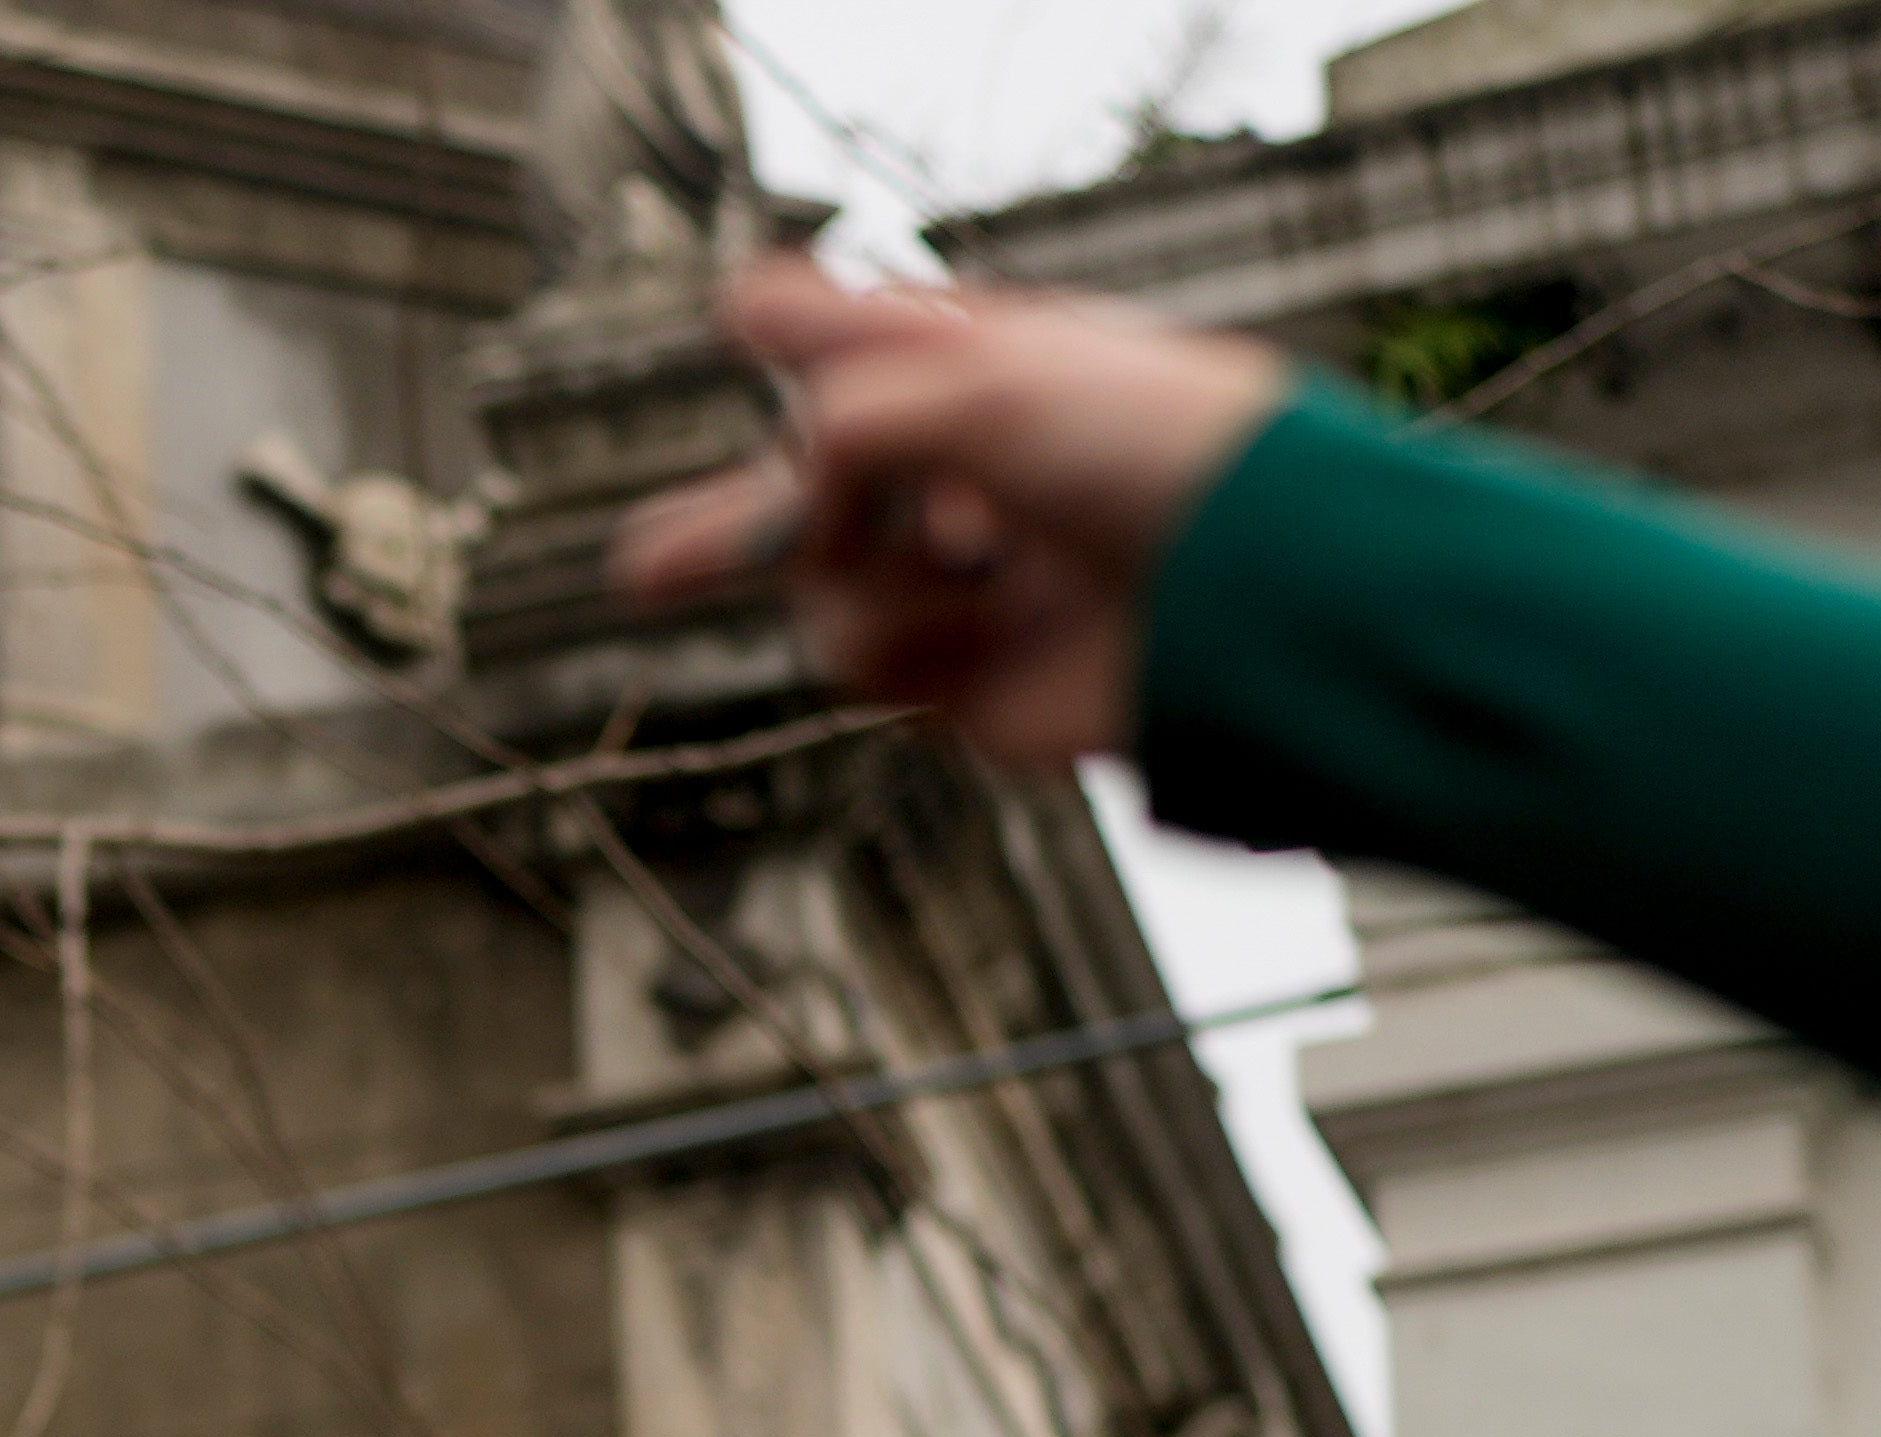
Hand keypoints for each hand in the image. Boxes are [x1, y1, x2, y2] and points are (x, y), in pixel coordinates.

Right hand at [613, 262, 1283, 775]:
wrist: (1242, 598)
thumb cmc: (1149, 456)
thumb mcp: (981, 387)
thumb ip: (846, 420)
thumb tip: (789, 501)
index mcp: (986, 381)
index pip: (873, 347)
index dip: (807, 330)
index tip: (746, 310)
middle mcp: (963, 485)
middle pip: (810, 502)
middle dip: (727, 529)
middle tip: (638, 570)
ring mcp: (956, 588)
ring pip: (823, 591)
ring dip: (883, 571)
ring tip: (981, 557)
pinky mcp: (959, 683)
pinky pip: (866, 665)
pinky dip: (920, 641)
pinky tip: (1001, 622)